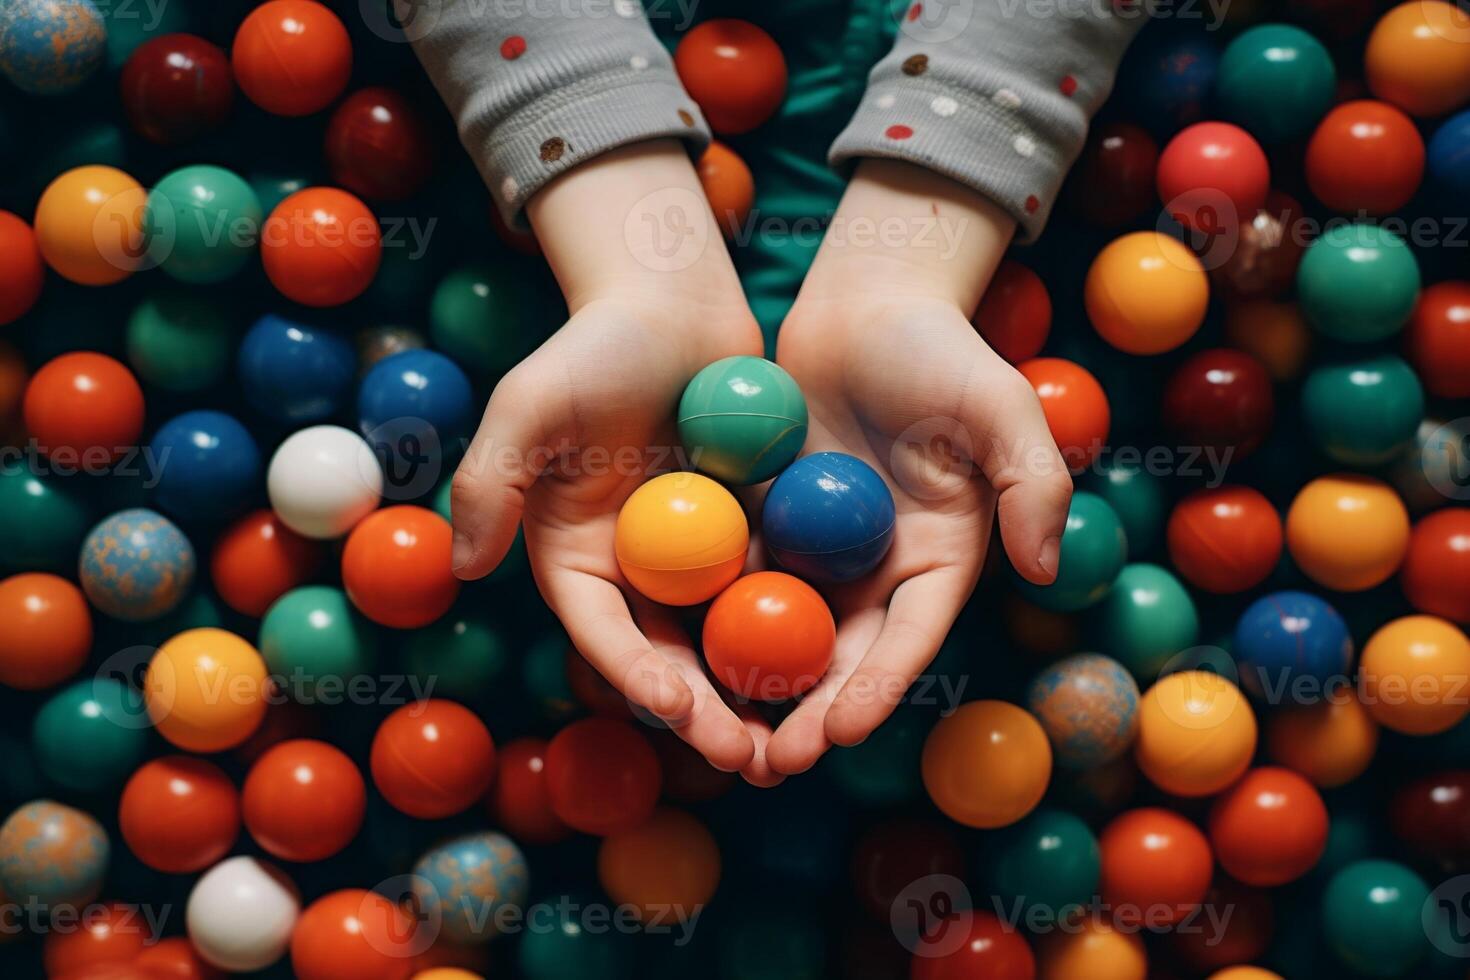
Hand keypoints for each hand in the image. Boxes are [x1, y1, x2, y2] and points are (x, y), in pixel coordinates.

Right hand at [448, 141, 766, 774]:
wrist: (674, 300)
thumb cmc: (595, 345)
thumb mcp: (530, 404)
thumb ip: (491, 479)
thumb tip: (463, 565)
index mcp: (575, 556)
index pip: (603, 632)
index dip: (636, 676)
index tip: (677, 707)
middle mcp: (634, 570)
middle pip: (668, 655)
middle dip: (704, 711)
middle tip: (749, 754)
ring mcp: (695, 559)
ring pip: (725, 639)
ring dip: (756, 691)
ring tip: (797, 736)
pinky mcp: (747, 536)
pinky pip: (774, 589)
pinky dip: (799, 630)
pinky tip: (842, 665)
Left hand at [763, 161, 1072, 775]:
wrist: (866, 302)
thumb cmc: (940, 350)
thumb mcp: (1002, 407)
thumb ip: (1034, 482)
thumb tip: (1048, 569)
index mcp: (939, 558)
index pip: (909, 638)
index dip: (878, 687)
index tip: (842, 731)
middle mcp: (878, 568)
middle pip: (842, 656)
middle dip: (808, 715)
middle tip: (767, 764)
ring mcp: (820, 550)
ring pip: (783, 633)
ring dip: (753, 688)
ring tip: (715, 736)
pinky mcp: (769, 524)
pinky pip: (736, 577)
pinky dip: (710, 619)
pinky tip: (672, 657)